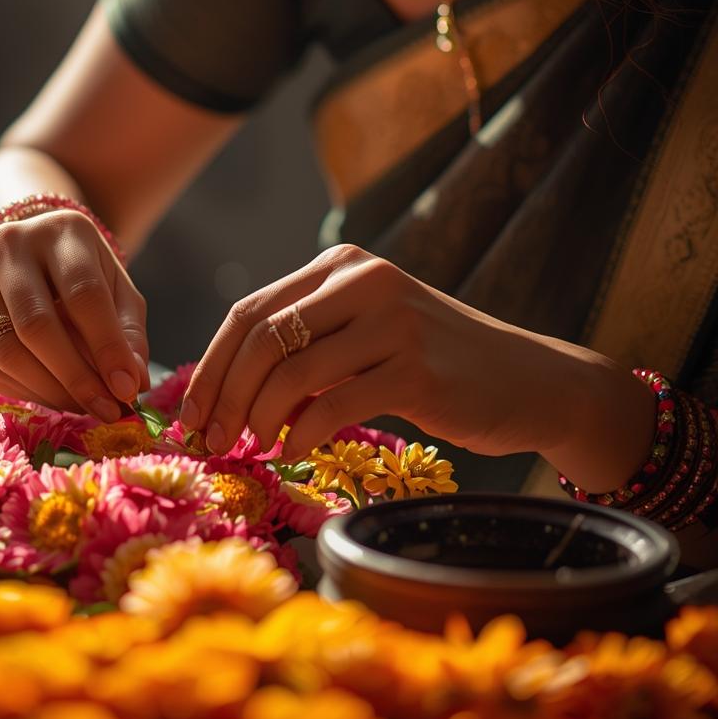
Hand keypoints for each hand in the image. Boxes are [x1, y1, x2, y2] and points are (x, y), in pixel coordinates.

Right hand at [0, 210, 149, 420]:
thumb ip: (129, 334)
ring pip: (7, 351)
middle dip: (76, 378)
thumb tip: (133, 384)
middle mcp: (11, 245)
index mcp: (62, 231)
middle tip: (106, 410)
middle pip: (37, 325)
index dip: (106, 346)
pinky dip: (25, 392)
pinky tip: (53, 398)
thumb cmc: (83, 274)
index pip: (83, 293)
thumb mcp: (117, 289)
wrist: (32, 251)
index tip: (127, 390)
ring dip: (50, 391)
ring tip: (83, 407)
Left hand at [179, 245, 649, 483]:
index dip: (210, 365)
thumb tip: (224, 392)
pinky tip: (293, 452)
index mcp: (342, 266)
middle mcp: (363, 281)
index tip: (187, 413)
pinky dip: (301, 435)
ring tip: (250, 449)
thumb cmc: (438, 363)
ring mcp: (392, 322)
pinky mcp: (416, 369)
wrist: (530, 380)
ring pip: (290, 372)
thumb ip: (308, 346)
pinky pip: (334, 405)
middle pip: (260, 338)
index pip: (249, 312)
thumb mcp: (367, 334)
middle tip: (209, 440)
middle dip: (223, 395)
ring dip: (257, 419)